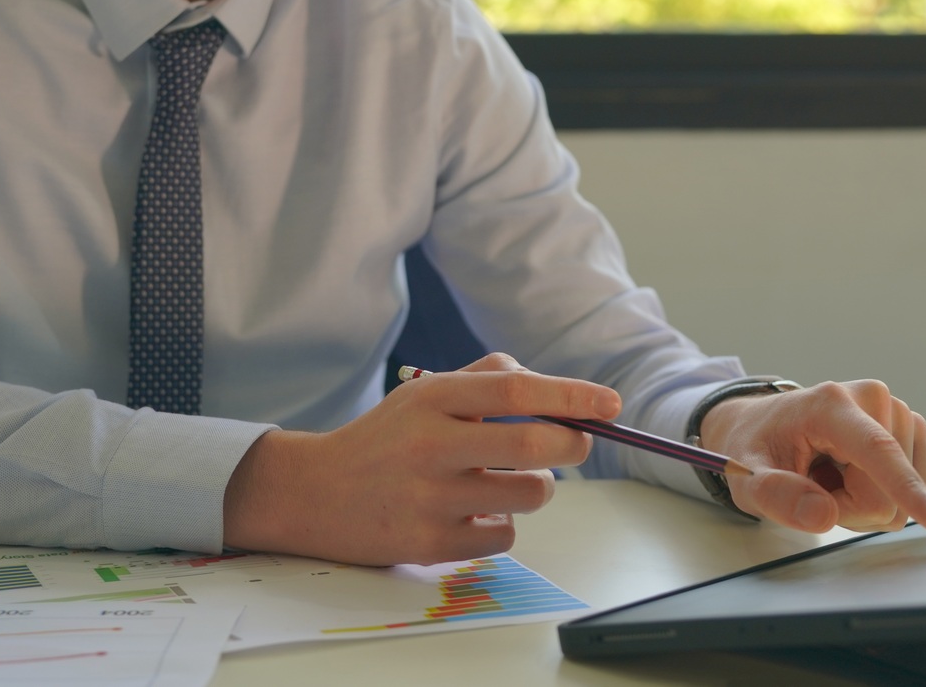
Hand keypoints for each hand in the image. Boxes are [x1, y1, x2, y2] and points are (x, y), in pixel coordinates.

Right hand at [222, 353, 619, 564]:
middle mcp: (431, 445)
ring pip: (529, 493)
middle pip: (534, 445)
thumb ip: (486, 380)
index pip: (516, 391)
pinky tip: (474, 512)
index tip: (610, 403)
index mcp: (433, 399)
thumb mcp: (424, 394)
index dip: (571, 394)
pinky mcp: (430, 544)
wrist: (315, 493)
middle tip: (575, 442)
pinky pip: (504, 535)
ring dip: (536, 486)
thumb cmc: (385, 439)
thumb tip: (556, 390)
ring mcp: (431, 498)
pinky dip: (502, 524)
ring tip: (508, 479)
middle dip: (573, 443)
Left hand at [697, 379, 925, 535]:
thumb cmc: (756, 449)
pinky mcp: (909, 427)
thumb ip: (775, 495)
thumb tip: (823, 516)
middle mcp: (872, 398)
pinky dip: (880, 495)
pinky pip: (911, 489)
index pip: (878, 452)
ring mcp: (896, 410)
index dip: (909, 491)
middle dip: (850, 506)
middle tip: (814, 483)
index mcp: (829, 405)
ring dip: (864, 502)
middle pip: (886, 492)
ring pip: (902, 496)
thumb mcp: (745, 476)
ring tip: (831, 477)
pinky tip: (852, 475)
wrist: (766, 425)